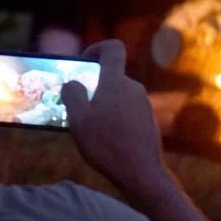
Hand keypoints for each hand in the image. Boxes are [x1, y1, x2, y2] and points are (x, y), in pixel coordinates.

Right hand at [62, 40, 165, 197]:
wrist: (140, 172)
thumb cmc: (106, 144)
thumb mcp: (78, 119)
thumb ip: (73, 95)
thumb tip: (73, 83)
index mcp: (116, 82)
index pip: (113, 48)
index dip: (96, 48)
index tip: (82, 62)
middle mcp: (134, 88)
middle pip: (111, 76)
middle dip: (93, 86)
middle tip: (76, 105)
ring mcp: (144, 105)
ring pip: (118, 96)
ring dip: (102, 104)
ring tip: (87, 126)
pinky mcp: (148, 120)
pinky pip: (126, 110)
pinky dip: (114, 117)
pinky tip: (104, 137)